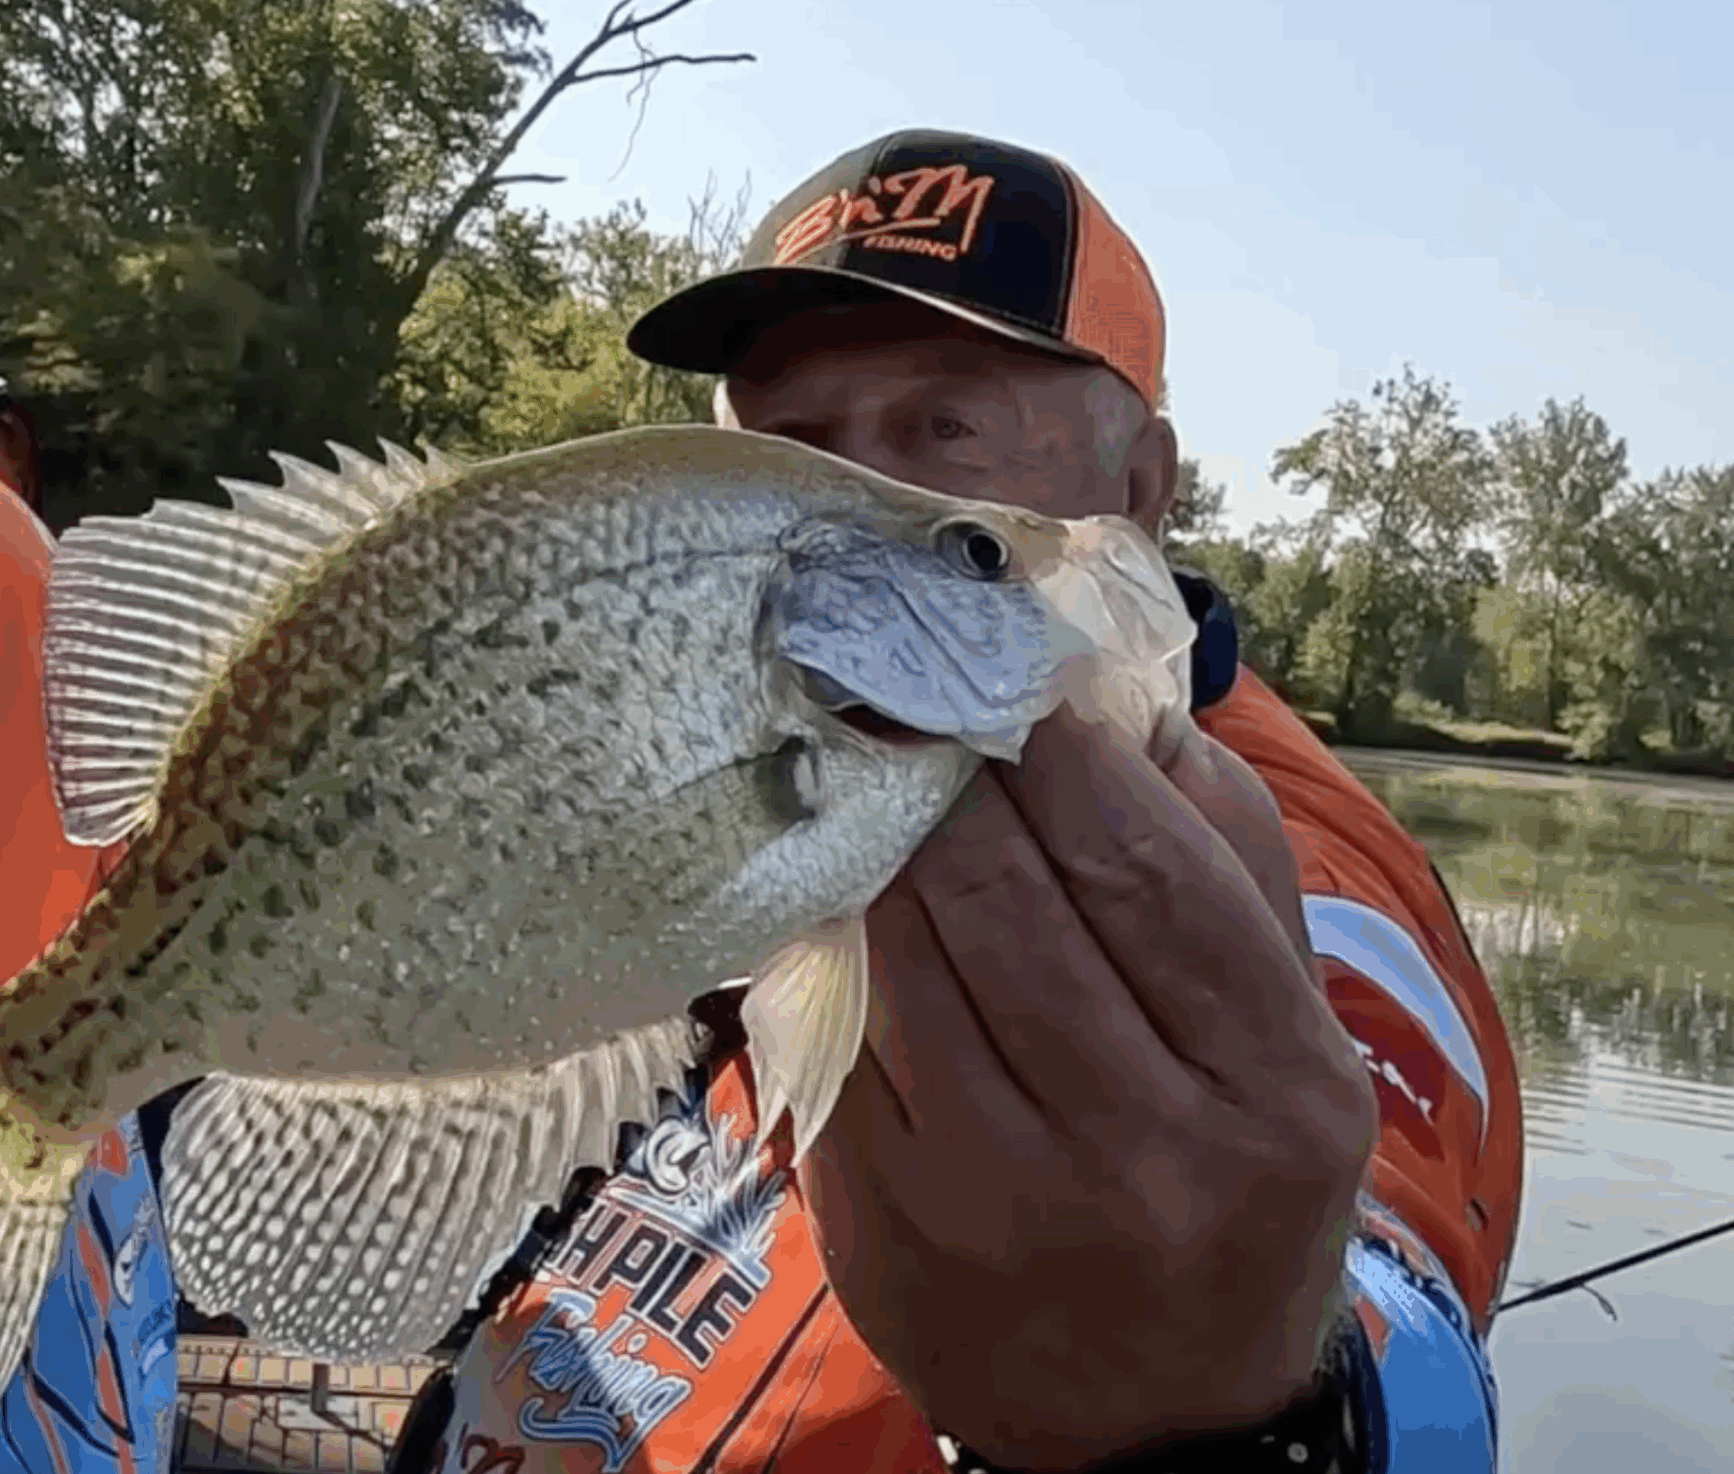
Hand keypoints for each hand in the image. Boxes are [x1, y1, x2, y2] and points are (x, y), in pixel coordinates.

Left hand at [801, 703, 1378, 1468]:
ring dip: (883, 844)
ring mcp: (999, 1190)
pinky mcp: (886, 1212)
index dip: (1064, 755)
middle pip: (1008, 893)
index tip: (1011, 680)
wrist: (1150, 1418)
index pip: (1145, 873)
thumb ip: (1230, 868)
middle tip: (916, 703)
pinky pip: (842, 1027)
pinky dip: (839, 941)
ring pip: (906, 947)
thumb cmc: (1230, 1189)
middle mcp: (1144, 1150)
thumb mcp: (1288, 1048)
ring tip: (878, 780)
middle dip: (954, 778)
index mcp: (1276, 1091)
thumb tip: (1129, 704)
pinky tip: (843, 893)